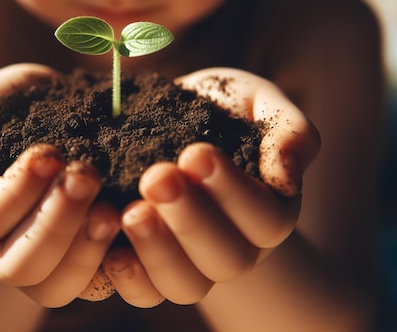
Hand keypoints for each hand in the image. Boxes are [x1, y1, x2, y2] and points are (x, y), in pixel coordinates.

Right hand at [0, 64, 120, 306]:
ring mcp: (39, 268)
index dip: (14, 193)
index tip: (50, 154)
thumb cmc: (18, 109)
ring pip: (54, 288)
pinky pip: (93, 288)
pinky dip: (113, 265)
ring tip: (110, 207)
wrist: (63, 114)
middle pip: (17, 267)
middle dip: (55, 222)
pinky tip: (126, 223)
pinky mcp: (79, 271)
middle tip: (86, 174)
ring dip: (84, 248)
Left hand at [103, 68, 319, 306]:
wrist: (172, 117)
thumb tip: (286, 179)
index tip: (194, 153)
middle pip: (227, 259)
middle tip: (156, 178)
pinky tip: (108, 238)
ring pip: (186, 285)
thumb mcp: (258, 103)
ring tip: (130, 211)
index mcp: (268, 211)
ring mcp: (193, 264)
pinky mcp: (150, 269)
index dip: (231, 192)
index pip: (264, 218)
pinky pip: (144, 293)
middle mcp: (236, 247)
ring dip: (158, 251)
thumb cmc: (220, 111)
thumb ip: (288, 130)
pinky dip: (127, 276)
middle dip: (190, 220)